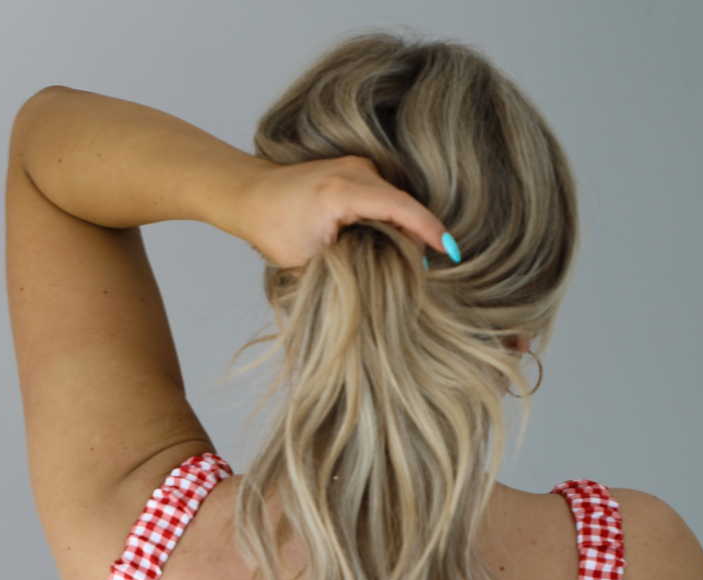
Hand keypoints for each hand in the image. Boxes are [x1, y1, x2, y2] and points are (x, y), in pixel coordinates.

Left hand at [236, 155, 451, 269]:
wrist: (253, 194)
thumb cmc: (273, 226)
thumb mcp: (308, 262)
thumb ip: (346, 272)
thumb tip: (380, 289)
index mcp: (341, 191)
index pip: (399, 207)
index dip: (428, 230)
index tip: (449, 251)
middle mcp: (355, 171)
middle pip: (403, 206)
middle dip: (416, 240)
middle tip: (415, 275)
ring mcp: (358, 168)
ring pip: (397, 203)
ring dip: (403, 232)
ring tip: (397, 263)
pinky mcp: (358, 172)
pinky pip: (386, 199)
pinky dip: (392, 221)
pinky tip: (384, 245)